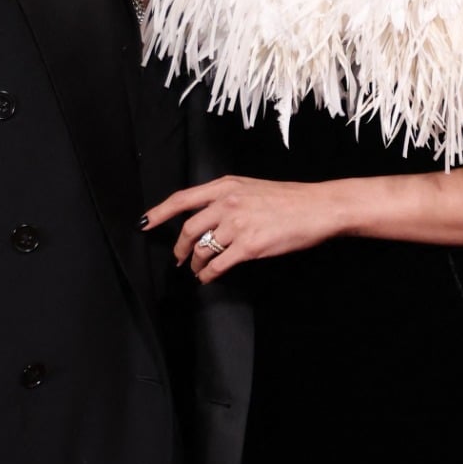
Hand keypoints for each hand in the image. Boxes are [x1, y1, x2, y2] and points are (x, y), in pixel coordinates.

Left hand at [144, 175, 342, 281]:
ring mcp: (238, 225)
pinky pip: (218, 265)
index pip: (183, 199)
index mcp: (226, 186)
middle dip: (180, 248)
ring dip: (195, 263)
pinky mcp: (249, 246)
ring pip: (202, 250)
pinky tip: (209, 277)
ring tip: (197, 269)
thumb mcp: (251, 187)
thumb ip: (226, 198)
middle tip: (179, 258)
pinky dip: (208, 274)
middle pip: (189, 229)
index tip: (146, 223)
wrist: (317, 208)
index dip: (160, 212)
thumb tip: (206, 217)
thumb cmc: (288, 199)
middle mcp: (228, 203)